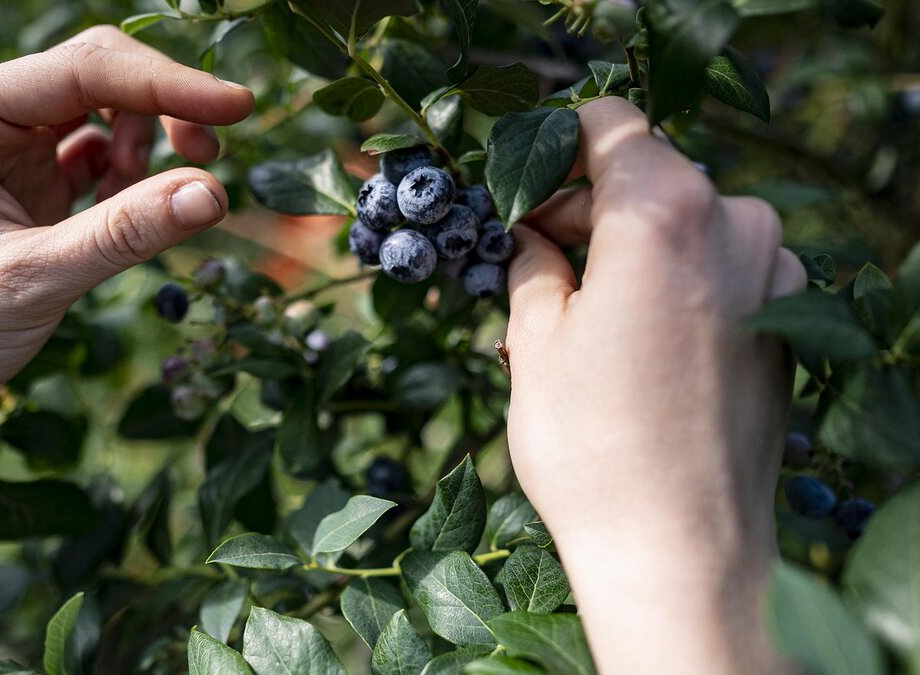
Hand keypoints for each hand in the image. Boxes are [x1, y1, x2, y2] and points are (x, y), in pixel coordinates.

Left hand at [0, 26, 253, 495]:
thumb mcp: (32, 281)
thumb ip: (123, 233)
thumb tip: (214, 192)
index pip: (83, 69)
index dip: (167, 85)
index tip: (239, 107)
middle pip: (99, 74)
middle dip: (163, 107)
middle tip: (213, 155)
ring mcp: (8, 142)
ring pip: (106, 108)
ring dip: (149, 142)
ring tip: (155, 203)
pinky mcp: (31, 176)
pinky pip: (100, 150)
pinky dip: (132, 176)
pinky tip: (132, 211)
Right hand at [504, 98, 804, 673]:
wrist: (676, 553)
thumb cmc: (591, 446)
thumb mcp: (533, 340)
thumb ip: (531, 260)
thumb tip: (528, 232)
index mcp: (664, 211)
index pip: (611, 124)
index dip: (556, 149)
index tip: (521, 191)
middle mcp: (736, 227)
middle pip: (649, 175)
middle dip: (585, 206)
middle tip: (528, 254)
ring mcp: (774, 277)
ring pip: (686, 225)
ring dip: (629, 248)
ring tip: (572, 312)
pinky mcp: (788, 324)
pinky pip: (722, 271)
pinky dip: (674, 282)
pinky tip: (630, 340)